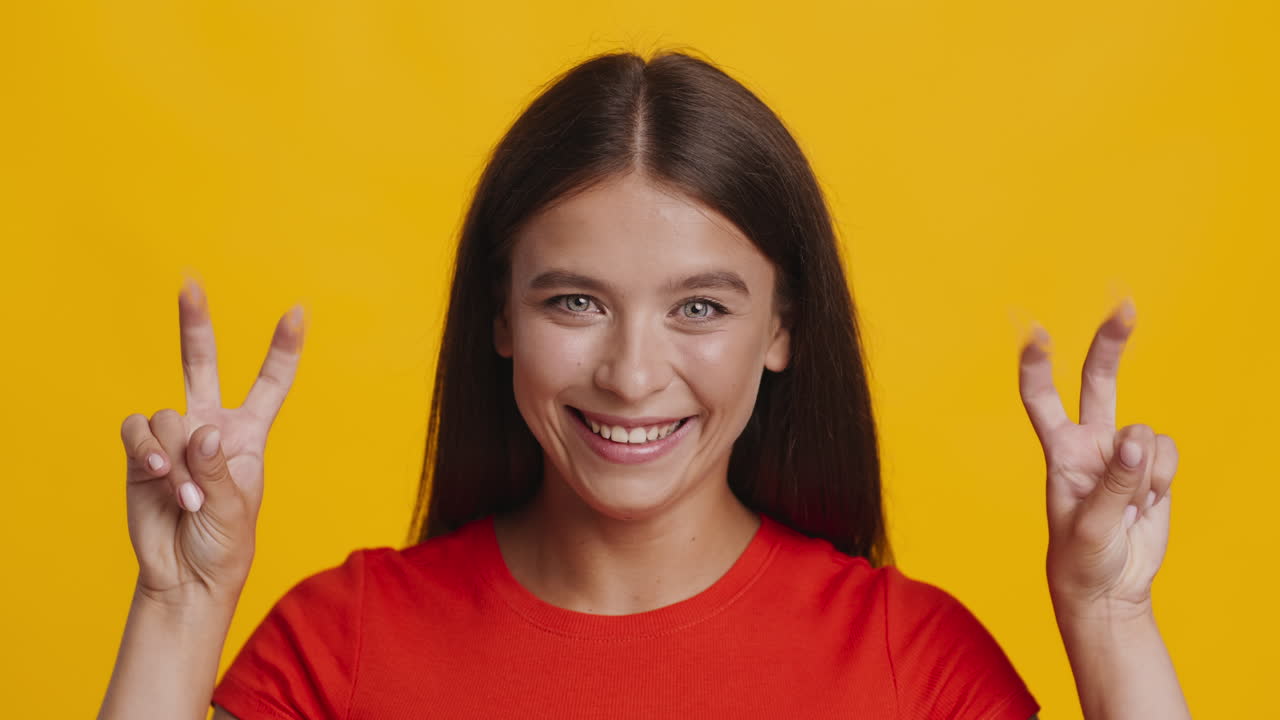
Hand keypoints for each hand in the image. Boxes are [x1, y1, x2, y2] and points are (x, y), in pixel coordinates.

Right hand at [120, 279, 304, 606]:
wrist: (185, 576)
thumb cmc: (223, 543)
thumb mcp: (234, 508)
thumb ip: (215, 470)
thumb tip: (199, 434)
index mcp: (248, 434)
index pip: (269, 384)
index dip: (283, 349)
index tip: (298, 310)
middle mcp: (210, 427)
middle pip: (201, 364)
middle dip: (194, 323)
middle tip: (189, 281)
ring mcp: (173, 438)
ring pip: (167, 414)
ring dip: (174, 456)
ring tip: (185, 495)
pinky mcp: (139, 454)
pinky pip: (137, 431)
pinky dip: (146, 451)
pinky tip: (156, 476)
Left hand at [1017, 299, 1177, 616]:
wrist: (1112, 586)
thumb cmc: (1082, 558)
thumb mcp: (1089, 526)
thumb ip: (1114, 483)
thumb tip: (1137, 440)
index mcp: (1059, 452)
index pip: (1041, 400)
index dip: (1037, 366)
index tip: (1035, 333)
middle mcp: (1090, 443)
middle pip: (1098, 382)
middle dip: (1111, 343)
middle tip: (1125, 305)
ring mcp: (1123, 453)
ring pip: (1146, 434)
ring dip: (1146, 471)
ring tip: (1129, 506)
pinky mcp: (1152, 466)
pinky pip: (1168, 453)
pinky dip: (1163, 479)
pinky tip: (1148, 503)